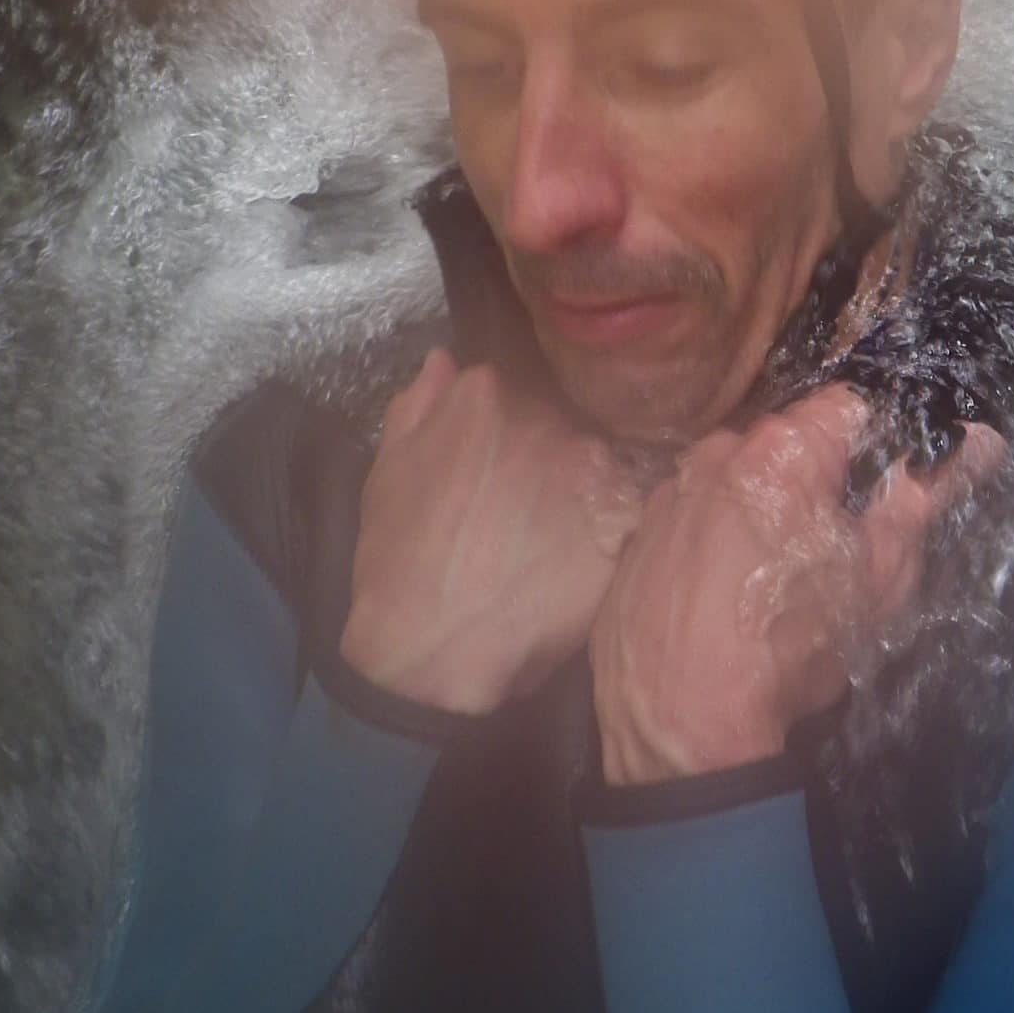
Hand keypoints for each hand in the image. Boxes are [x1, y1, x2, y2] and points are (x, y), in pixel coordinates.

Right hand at [340, 349, 642, 714]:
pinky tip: (576, 564)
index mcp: (485, 394)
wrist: (435, 652)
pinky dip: (607, 530)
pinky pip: (625, 511)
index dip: (502, 434)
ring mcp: (592, 467)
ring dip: (580, 491)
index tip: (491, 470)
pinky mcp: (626, 519)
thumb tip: (445, 360)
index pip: (511, 388)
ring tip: (548, 542)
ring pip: (596, 464)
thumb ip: (417, 406)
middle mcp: (548, 417)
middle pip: (559, 420)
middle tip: (520, 511)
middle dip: (543, 456)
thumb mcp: (387, 474)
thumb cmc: (397, 566)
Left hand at [589, 383, 1005, 785]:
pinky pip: (691, 522)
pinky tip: (724, 600)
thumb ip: (927, 495)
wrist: (682, 726)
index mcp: (783, 449)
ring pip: (736, 485)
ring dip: (762, 515)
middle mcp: (716, 453)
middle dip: (818, 487)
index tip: (886, 495)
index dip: (880, 449)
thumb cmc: (791, 645)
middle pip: (788, 448)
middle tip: (835, 552)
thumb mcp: (880, 576)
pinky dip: (713, 546)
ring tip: (775, 584)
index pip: (850, 411)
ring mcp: (667, 494)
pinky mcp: (636, 539)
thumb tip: (981, 439)